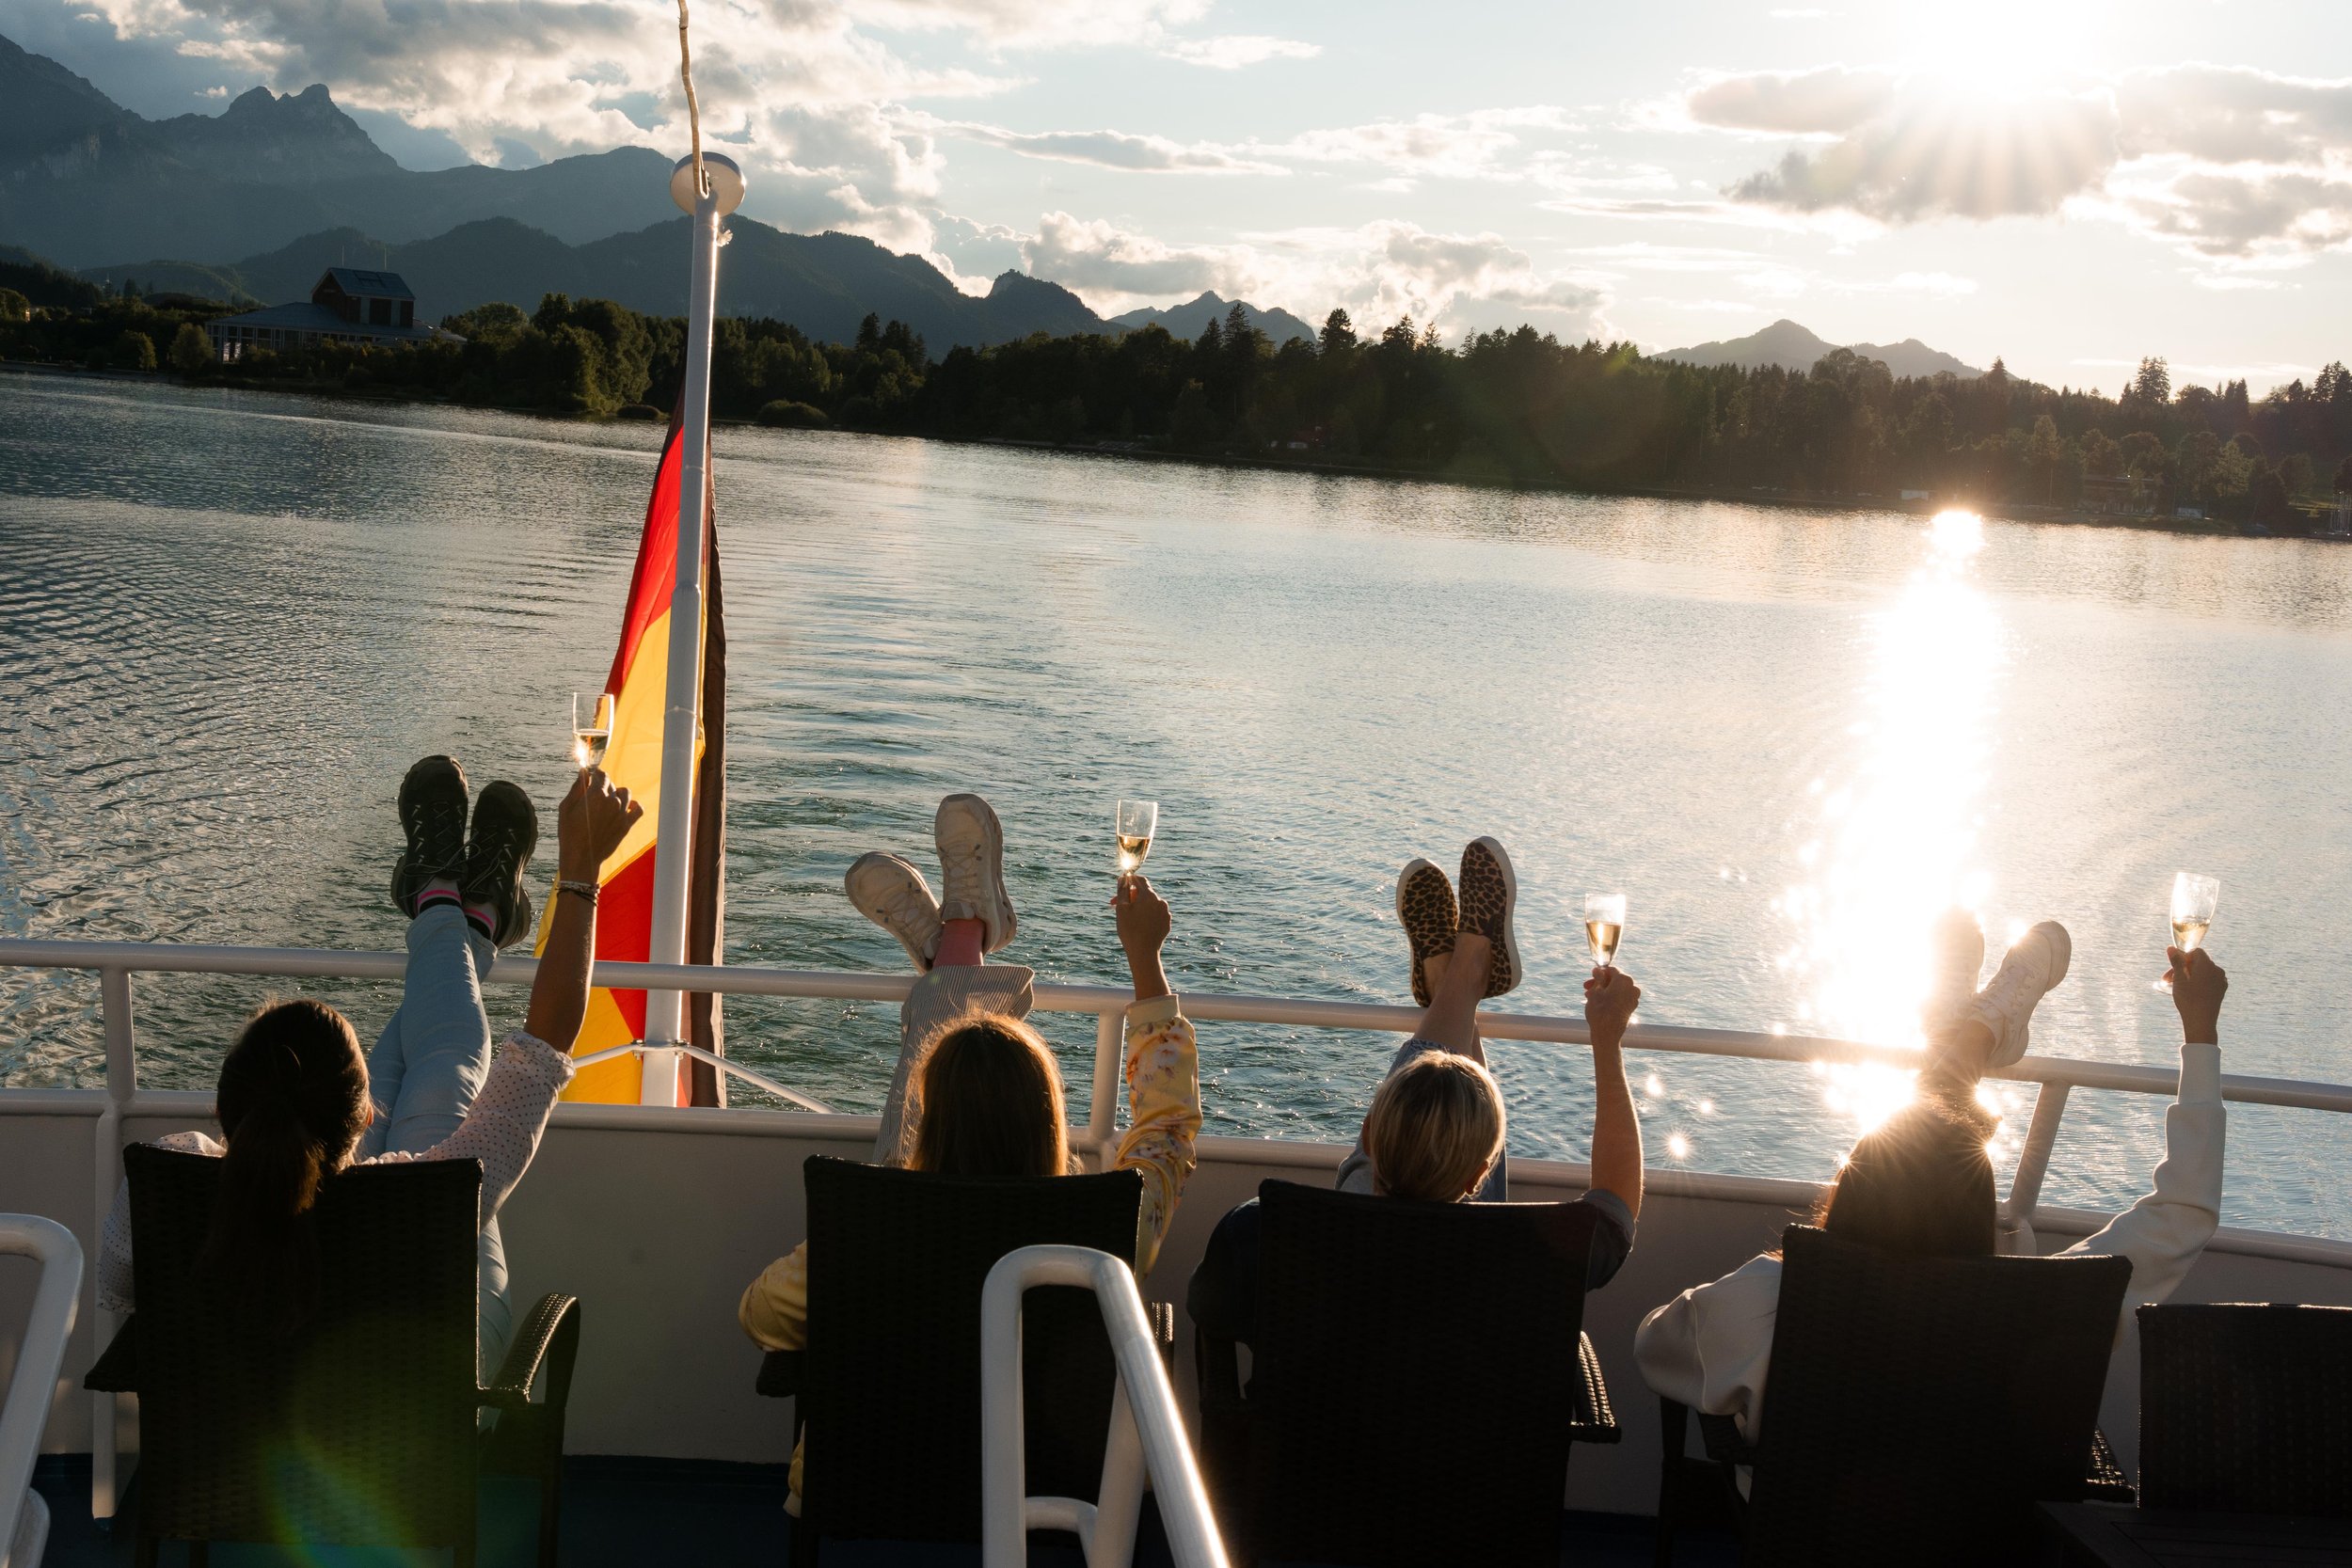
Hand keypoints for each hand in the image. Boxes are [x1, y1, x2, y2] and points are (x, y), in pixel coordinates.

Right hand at [559, 766, 641, 880]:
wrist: (581, 858)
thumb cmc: (569, 834)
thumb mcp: (566, 808)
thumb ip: (577, 788)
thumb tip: (584, 772)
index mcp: (596, 795)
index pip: (601, 775)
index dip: (595, 774)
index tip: (592, 777)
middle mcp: (612, 801)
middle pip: (611, 784)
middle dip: (602, 786)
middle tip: (593, 796)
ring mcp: (621, 813)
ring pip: (625, 793)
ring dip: (617, 793)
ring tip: (607, 801)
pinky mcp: (627, 825)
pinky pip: (638, 809)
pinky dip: (633, 805)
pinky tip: (626, 807)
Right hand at [1113, 875, 1171, 1002]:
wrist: (1144, 953)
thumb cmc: (1130, 930)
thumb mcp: (1121, 908)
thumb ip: (1122, 890)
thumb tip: (1123, 877)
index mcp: (1149, 896)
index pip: (1140, 880)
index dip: (1129, 880)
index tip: (1121, 884)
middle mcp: (1160, 901)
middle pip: (1144, 893)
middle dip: (1131, 896)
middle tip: (1116, 905)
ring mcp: (1165, 913)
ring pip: (1150, 904)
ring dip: (1139, 906)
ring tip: (1128, 917)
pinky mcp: (1166, 922)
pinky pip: (1155, 914)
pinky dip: (1147, 915)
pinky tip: (1138, 925)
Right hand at [1584, 965, 1640, 1046]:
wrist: (1607, 1034)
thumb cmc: (1600, 1011)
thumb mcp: (1596, 991)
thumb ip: (1598, 978)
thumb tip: (1598, 969)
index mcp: (1624, 979)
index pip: (1611, 970)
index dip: (1599, 972)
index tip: (1590, 977)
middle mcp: (1632, 987)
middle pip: (1614, 980)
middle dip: (1600, 983)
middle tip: (1587, 989)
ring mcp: (1633, 998)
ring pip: (1616, 989)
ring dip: (1603, 991)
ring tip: (1590, 998)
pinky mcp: (1631, 1008)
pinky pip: (1620, 998)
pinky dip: (1610, 998)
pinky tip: (1599, 1003)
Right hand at [2168, 947, 2225, 1044]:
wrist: (2201, 1021)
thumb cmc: (2188, 999)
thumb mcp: (2179, 979)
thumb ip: (2176, 961)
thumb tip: (2171, 948)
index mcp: (2207, 965)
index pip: (2196, 952)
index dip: (2183, 958)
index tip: (2173, 969)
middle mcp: (2217, 970)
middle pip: (2199, 962)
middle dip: (2184, 968)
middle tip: (2168, 980)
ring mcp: (2221, 980)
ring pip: (2203, 972)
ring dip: (2190, 976)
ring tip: (2178, 987)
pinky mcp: (2221, 990)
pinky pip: (2209, 980)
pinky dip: (2199, 982)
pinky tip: (2190, 992)